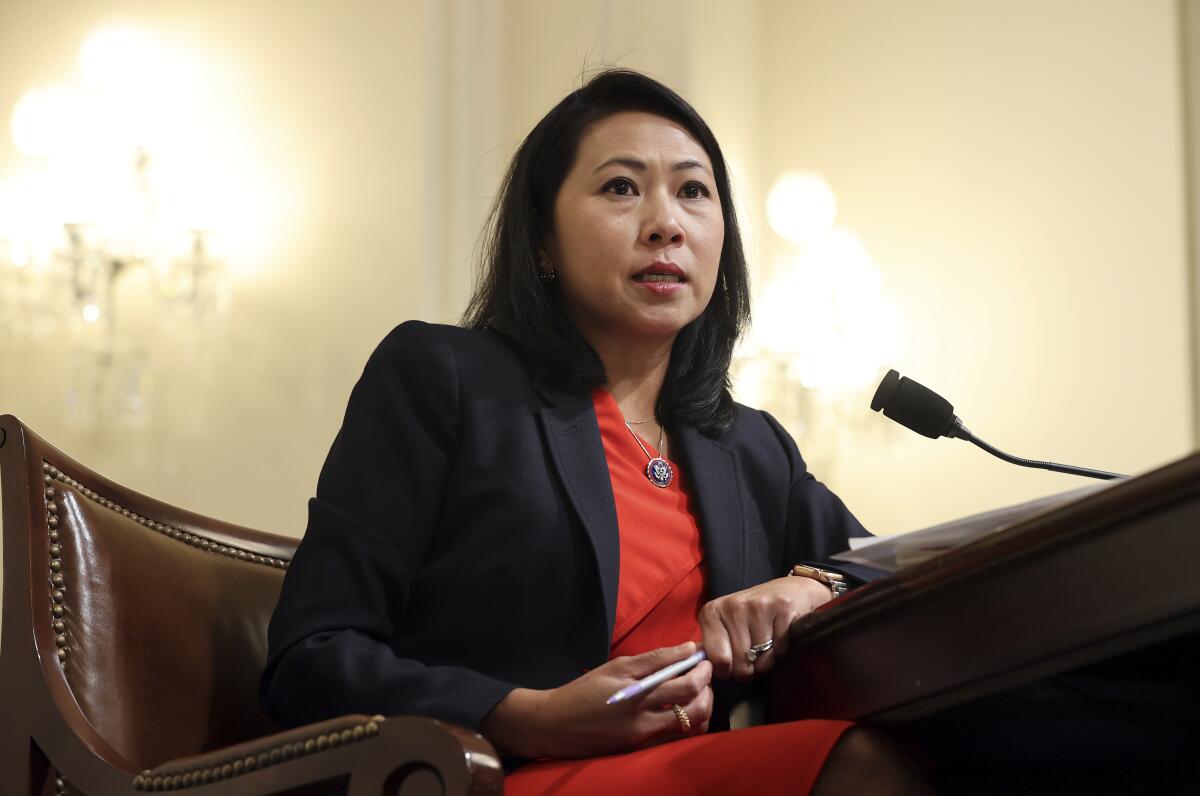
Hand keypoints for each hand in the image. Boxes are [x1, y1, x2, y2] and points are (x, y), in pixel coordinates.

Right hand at [480, 641, 712, 758]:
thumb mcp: (615, 667)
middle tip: (705, 672)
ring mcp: (644, 739)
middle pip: (693, 706)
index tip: (703, 657)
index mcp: (636, 695)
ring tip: (699, 690)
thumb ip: (654, 659)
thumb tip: (687, 648)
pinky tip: (686, 709)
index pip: (683, 683)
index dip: (700, 668)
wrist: (555, 726)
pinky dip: (689, 723)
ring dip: (703, 705)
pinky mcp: (641, 751)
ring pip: (691, 726)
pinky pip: (677, 738)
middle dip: (707, 686)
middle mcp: (643, 720)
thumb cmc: (584, 692)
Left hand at [699, 575, 832, 681]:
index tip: (734, 663)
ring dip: (768, 660)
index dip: (728, 670)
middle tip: (754, 654)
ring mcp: (758, 606)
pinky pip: (781, 650)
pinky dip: (783, 650)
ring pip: (762, 660)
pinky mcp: (783, 608)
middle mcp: (733, 606)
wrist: (791, 590)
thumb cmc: (754, 614)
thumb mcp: (726, 625)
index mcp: (712, 612)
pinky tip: (780, 635)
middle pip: (741, 664)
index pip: (718, 660)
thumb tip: (705, 670)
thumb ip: (713, 646)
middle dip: (750, 668)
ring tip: (768, 643)